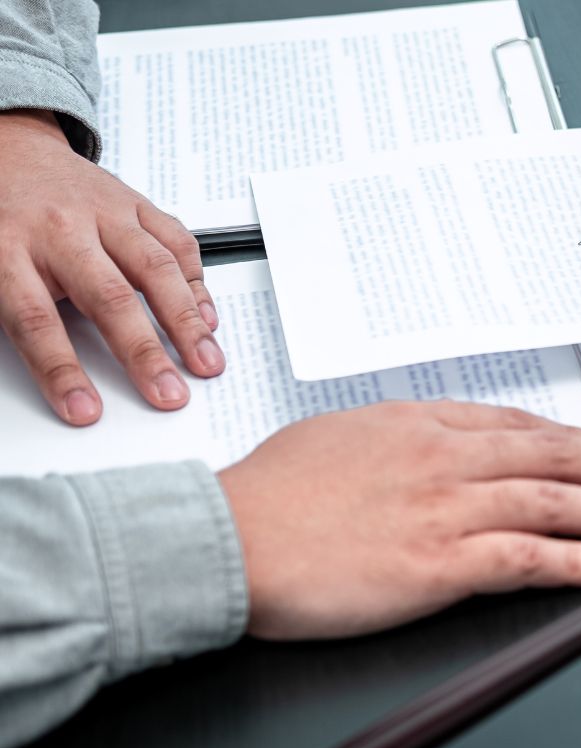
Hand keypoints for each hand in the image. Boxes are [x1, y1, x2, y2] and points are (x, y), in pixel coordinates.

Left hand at [0, 110, 221, 425]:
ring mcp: (103, 213)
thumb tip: (39, 370)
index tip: (85, 411)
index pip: (35, 320)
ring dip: (186, 322)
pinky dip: (197, 283)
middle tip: (168, 394)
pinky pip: (176, 242)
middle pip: (107, 297)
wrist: (8, 151)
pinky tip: (207, 318)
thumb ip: (13, 313)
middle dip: (143, 353)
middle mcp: (60, 229)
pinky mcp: (136, 204)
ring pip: (154, 269)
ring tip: (205, 362)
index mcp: (5, 248)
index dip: (61, 370)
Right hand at [217, 401, 580, 640]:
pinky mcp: (441, 561)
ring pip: (551, 500)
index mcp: (418, 423)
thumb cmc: (271, 493)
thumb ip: (398, 436)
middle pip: (549, 454)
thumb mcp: (341, 435)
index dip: (569, 436)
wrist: (230, 537)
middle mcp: (443, 458)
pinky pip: (527, 558)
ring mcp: (447, 508)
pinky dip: (575, 560)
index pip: (515, 423)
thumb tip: (427, 440)